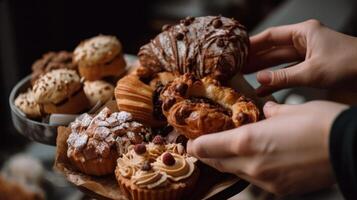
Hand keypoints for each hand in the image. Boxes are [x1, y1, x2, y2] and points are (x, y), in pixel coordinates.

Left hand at [187, 101, 347, 194]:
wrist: (349, 148)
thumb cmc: (320, 124)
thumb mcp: (288, 111)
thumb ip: (269, 113)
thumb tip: (265, 112)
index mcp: (248, 141)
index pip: (206, 148)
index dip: (195, 145)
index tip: (191, 142)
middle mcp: (252, 165)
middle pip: (217, 163)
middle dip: (208, 154)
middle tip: (204, 146)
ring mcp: (266, 181)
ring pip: (235, 172)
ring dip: (228, 162)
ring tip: (229, 151)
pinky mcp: (280, 189)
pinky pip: (255, 180)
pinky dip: (249, 170)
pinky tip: (256, 160)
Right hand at [245, 19, 356, 95]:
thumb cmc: (350, 64)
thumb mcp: (312, 72)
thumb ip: (284, 77)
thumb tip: (259, 80)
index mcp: (304, 32)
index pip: (272, 36)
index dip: (253, 44)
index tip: (237, 51)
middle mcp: (304, 41)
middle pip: (273, 49)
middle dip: (256, 59)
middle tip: (237, 67)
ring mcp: (308, 55)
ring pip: (279, 63)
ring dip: (264, 71)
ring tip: (245, 77)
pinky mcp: (312, 68)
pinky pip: (289, 73)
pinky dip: (277, 81)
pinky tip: (264, 89)